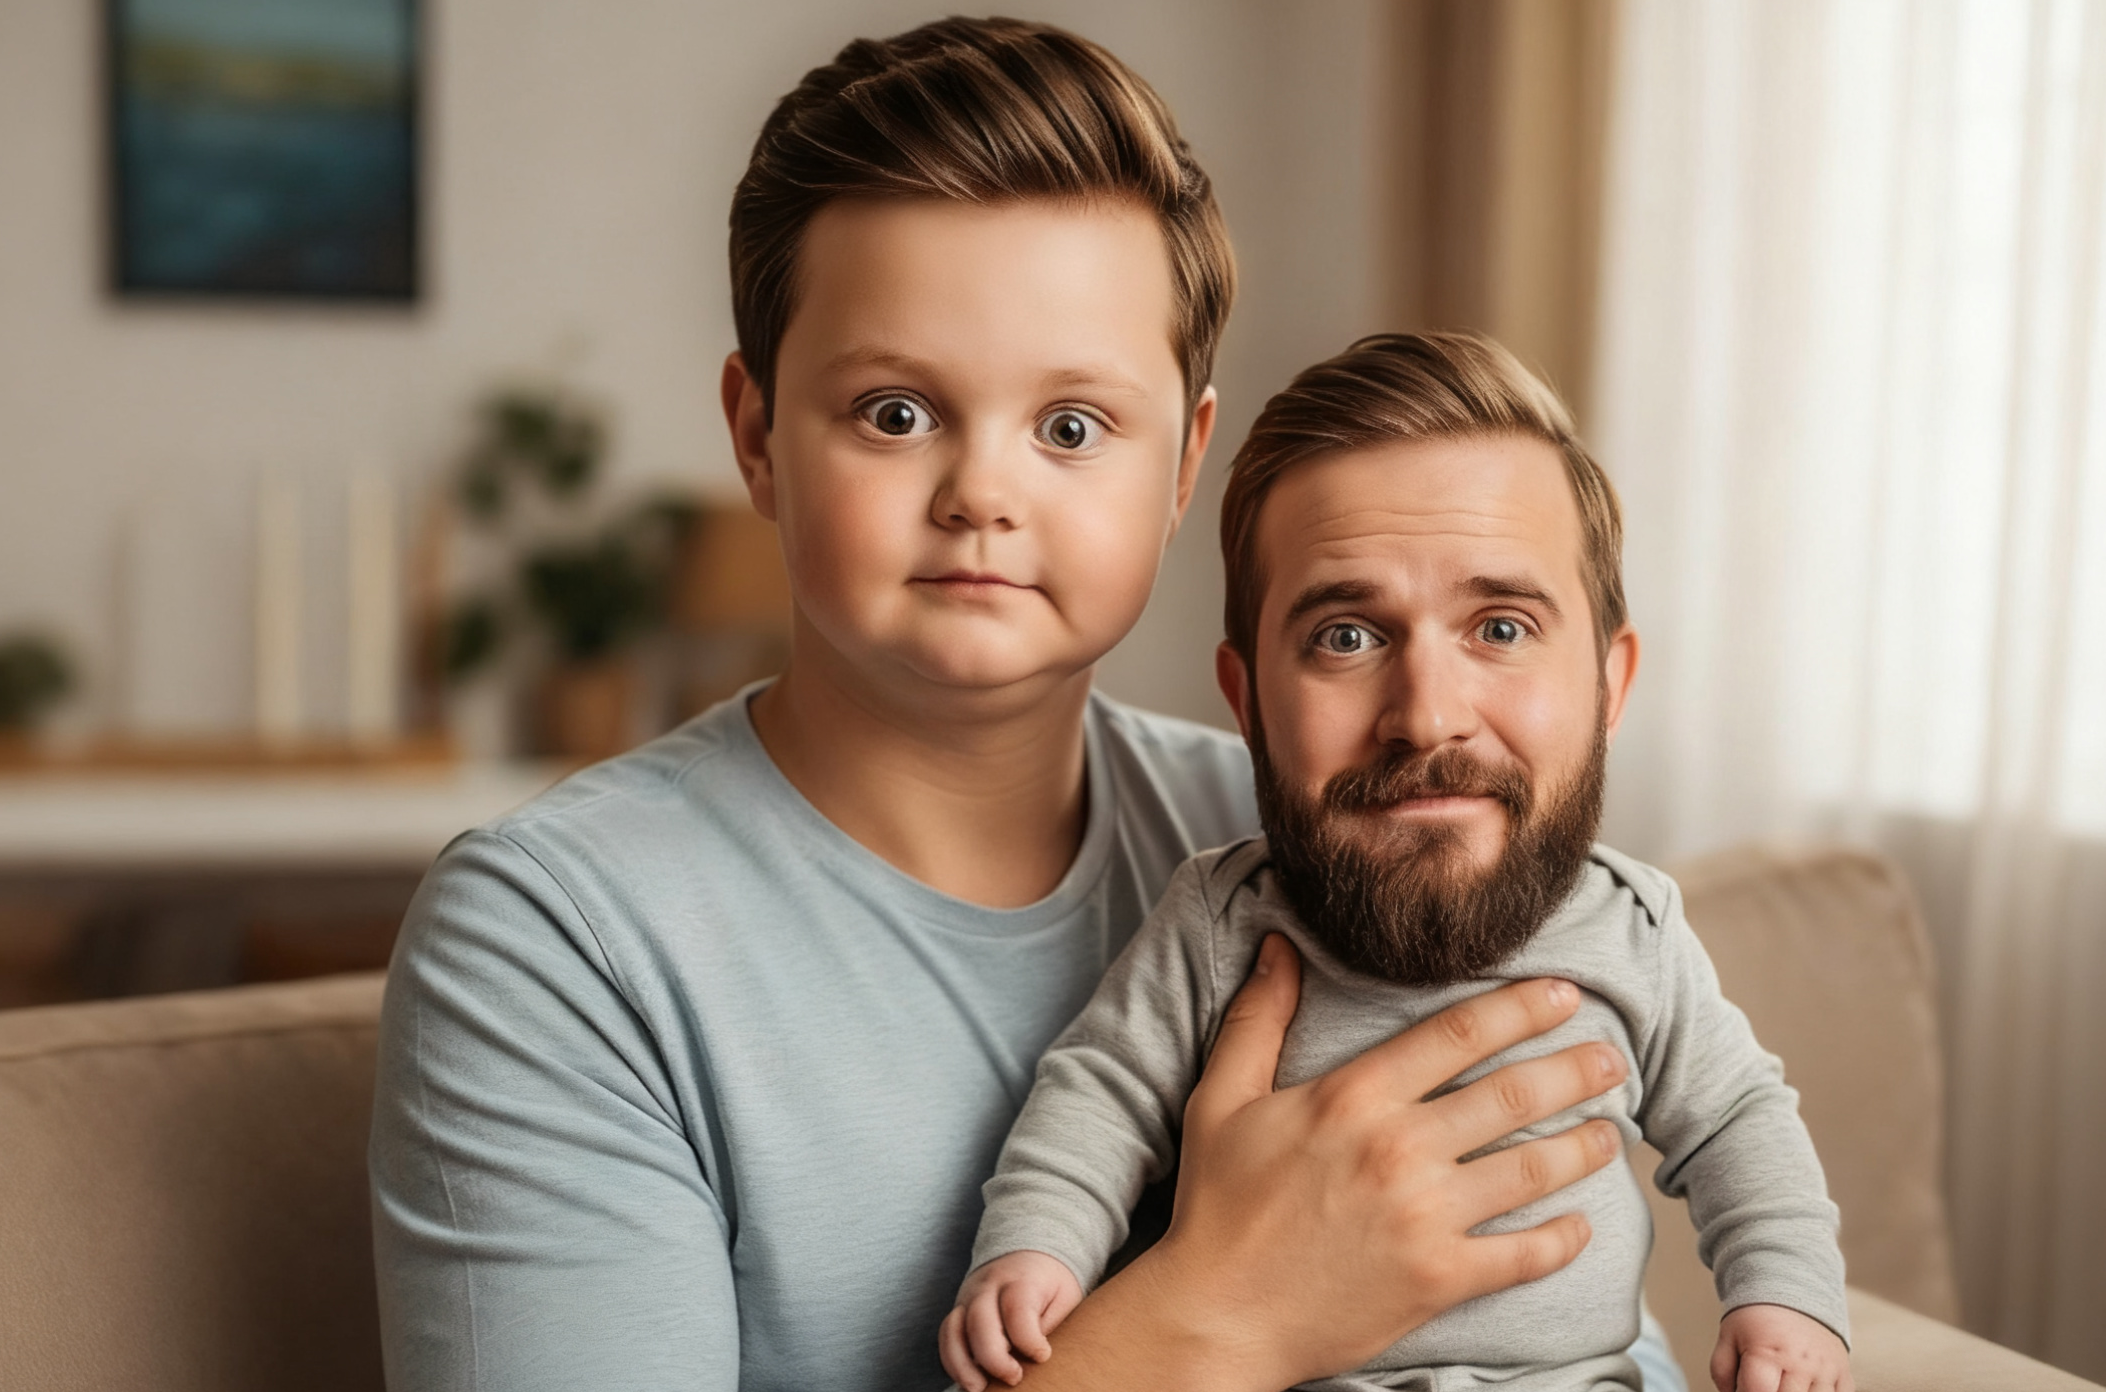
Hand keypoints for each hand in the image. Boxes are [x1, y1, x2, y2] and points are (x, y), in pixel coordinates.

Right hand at [939, 1251, 1083, 1390]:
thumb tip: (1035, 1361)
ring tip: (978, 1389)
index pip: (1017, 1309)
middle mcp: (988, 1286)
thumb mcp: (1064, 1296)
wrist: (1028, 1253)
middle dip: (994, 1357)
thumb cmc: (1051, 1283)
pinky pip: (946, 1337)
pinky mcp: (959, 1312)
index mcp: (1020, 1279)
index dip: (1028, 1339)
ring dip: (962, 1364)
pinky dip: (952, 1361)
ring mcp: (968, 1298)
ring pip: (953, 1330)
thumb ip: (1051, 1325)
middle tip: (1014, 1378)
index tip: (1043, 1356)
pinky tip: (969, 1381)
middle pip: (979, 1320)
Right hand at [1111, 933, 1627, 1389]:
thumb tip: (1280, 944)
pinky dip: (1562, 1240)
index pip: (1459, 1034)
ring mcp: (1425, 1217)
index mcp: (1353, 1097)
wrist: (1218, 1313)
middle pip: (1512, 1094)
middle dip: (1574, 1070)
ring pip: (1530, 1169)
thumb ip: (1258, 1017)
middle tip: (1614, 1058)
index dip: (1521, 1008)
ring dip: (1582, 1147)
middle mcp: (1399, 1149)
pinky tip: (1583, 1226)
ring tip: (1611, 1132)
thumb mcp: (1222, 1098)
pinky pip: (1522, 1255)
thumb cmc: (1219, 1205)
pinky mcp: (1439, 1280)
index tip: (1564, 995)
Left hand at [1711, 1303, 1851, 1391]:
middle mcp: (1801, 1363)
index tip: (1745, 1386)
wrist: (1791, 1292)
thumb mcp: (1728, 1339)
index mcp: (1768, 1353)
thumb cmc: (1756, 1321)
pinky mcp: (1844, 1375)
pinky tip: (1804, 1386)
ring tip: (1782, 1381)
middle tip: (1764, 1381)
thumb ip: (1723, 1374)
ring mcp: (1826, 1371)